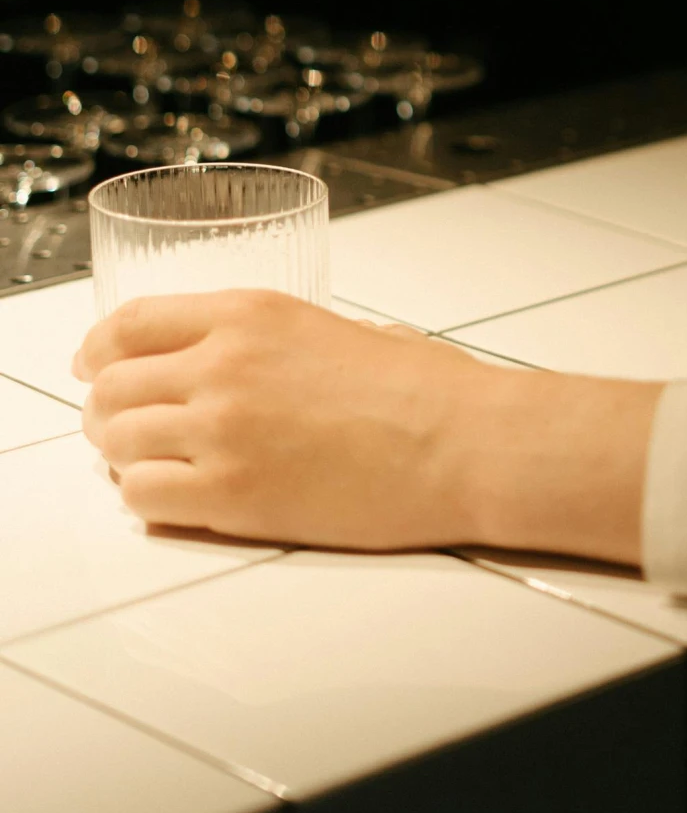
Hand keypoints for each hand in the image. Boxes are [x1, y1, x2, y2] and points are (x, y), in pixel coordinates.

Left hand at [76, 291, 658, 560]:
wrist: (466, 442)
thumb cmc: (425, 389)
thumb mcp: (337, 329)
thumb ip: (271, 342)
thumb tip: (241, 363)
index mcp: (249, 314)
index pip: (129, 324)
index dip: (99, 349)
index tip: (94, 364)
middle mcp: (224, 365)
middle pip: (111, 386)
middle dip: (106, 409)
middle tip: (118, 427)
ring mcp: (223, 433)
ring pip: (117, 443)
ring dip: (123, 456)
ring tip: (150, 465)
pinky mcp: (232, 498)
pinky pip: (144, 499)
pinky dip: (147, 499)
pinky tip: (176, 498)